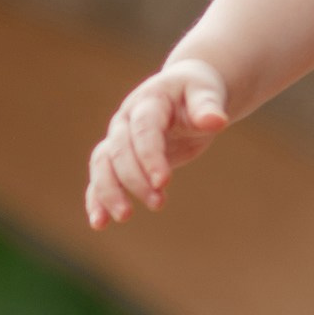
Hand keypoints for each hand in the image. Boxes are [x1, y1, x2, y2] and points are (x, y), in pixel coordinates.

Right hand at [86, 59, 230, 228]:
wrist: (184, 92)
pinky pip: (100, 178)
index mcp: (148, 101)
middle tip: (158, 204)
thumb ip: (208, 107)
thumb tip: (216, 121)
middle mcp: (125, 120)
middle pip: (120, 150)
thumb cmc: (197, 91)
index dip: (150, 155)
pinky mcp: (119, 158)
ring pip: (103, 165)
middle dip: (134, 179)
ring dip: (109, 191)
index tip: (163, 181)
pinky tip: (99, 223)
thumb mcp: (206, 92)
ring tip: (124, 216)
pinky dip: (97, 199)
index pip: (143, 129)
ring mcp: (118, 139)